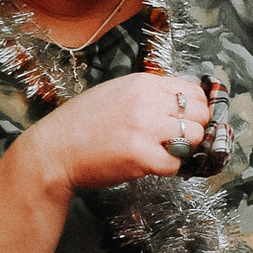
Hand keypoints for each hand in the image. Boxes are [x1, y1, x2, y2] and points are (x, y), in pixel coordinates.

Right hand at [17, 72, 208, 191]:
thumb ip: (149, 95)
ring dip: (183, 149)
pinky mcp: (140, 156)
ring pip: (193, 137)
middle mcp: (146, 102)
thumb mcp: (117, 93)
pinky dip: (168, 168)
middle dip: (193, 129)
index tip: (186, 121)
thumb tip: (183, 103)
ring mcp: (144, 128)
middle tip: (177, 140)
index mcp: (142, 83)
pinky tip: (151, 165)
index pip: (193, 91)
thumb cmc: (83, 124)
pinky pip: (175, 164)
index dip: (195, 109)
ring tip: (163, 152)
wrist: (53, 151)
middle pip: (199, 114)